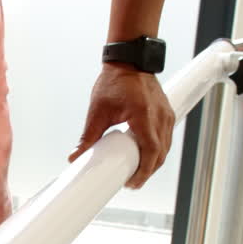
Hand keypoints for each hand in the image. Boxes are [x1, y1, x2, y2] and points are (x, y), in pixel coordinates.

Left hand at [69, 63, 174, 188]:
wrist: (130, 61)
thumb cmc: (114, 81)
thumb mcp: (97, 111)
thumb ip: (88, 137)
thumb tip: (75, 157)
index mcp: (143, 115)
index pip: (151, 151)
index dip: (144, 171)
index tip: (132, 183)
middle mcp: (160, 116)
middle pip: (160, 154)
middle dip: (148, 172)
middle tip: (131, 183)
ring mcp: (166, 114)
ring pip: (165, 147)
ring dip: (153, 162)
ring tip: (136, 173)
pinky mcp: (167, 113)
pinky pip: (166, 138)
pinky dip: (158, 151)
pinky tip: (145, 157)